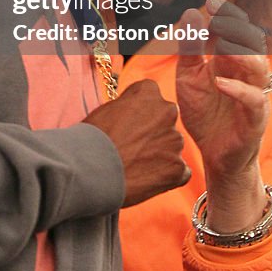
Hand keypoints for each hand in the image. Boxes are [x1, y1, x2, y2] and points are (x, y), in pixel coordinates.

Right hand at [83, 79, 189, 206]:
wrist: (91, 170)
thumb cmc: (92, 138)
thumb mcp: (107, 108)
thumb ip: (128, 106)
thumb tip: (133, 114)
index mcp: (149, 92)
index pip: (151, 95)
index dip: (138, 111)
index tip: (128, 122)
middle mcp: (168, 111)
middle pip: (165, 120)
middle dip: (153, 131)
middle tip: (133, 146)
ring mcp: (175, 141)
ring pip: (172, 146)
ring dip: (160, 154)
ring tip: (135, 165)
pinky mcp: (178, 168)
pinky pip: (180, 171)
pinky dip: (167, 176)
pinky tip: (147, 179)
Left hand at [176, 0, 269, 230]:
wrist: (213, 155)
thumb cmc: (205, 114)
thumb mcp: (189, 76)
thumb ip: (190, 47)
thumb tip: (190, 13)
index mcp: (230, 60)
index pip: (236, 30)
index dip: (227, 15)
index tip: (210, 2)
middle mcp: (246, 74)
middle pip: (252, 43)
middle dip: (237, 27)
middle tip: (218, 18)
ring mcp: (254, 95)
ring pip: (260, 67)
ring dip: (242, 54)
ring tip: (222, 47)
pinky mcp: (255, 119)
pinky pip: (254, 100)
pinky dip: (238, 89)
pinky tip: (220, 82)